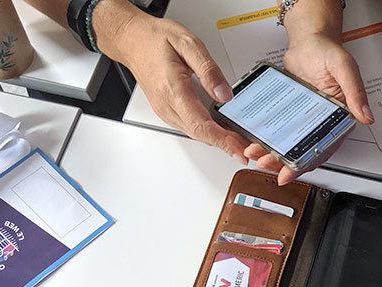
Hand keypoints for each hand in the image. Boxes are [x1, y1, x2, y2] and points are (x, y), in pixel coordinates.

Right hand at [99, 12, 249, 162]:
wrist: (131, 39)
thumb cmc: (155, 39)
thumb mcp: (188, 43)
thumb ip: (209, 70)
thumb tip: (225, 94)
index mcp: (174, 89)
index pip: (202, 124)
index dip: (223, 141)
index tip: (239, 151)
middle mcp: (167, 105)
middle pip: (201, 134)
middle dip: (227, 145)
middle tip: (249, 150)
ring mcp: (165, 110)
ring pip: (196, 133)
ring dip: (219, 141)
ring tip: (241, 143)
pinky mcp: (167, 111)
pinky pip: (191, 127)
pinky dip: (208, 133)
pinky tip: (222, 132)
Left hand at [246, 31, 372, 184]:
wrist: (308, 40)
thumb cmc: (328, 52)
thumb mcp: (344, 68)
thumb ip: (355, 92)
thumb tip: (366, 115)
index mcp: (338, 117)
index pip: (323, 148)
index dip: (307, 164)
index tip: (290, 173)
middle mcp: (321, 122)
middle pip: (303, 150)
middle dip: (283, 162)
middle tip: (266, 164)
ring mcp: (304, 118)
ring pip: (289, 143)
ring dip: (273, 153)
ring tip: (256, 154)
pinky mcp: (290, 112)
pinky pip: (279, 129)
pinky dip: (267, 137)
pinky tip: (255, 140)